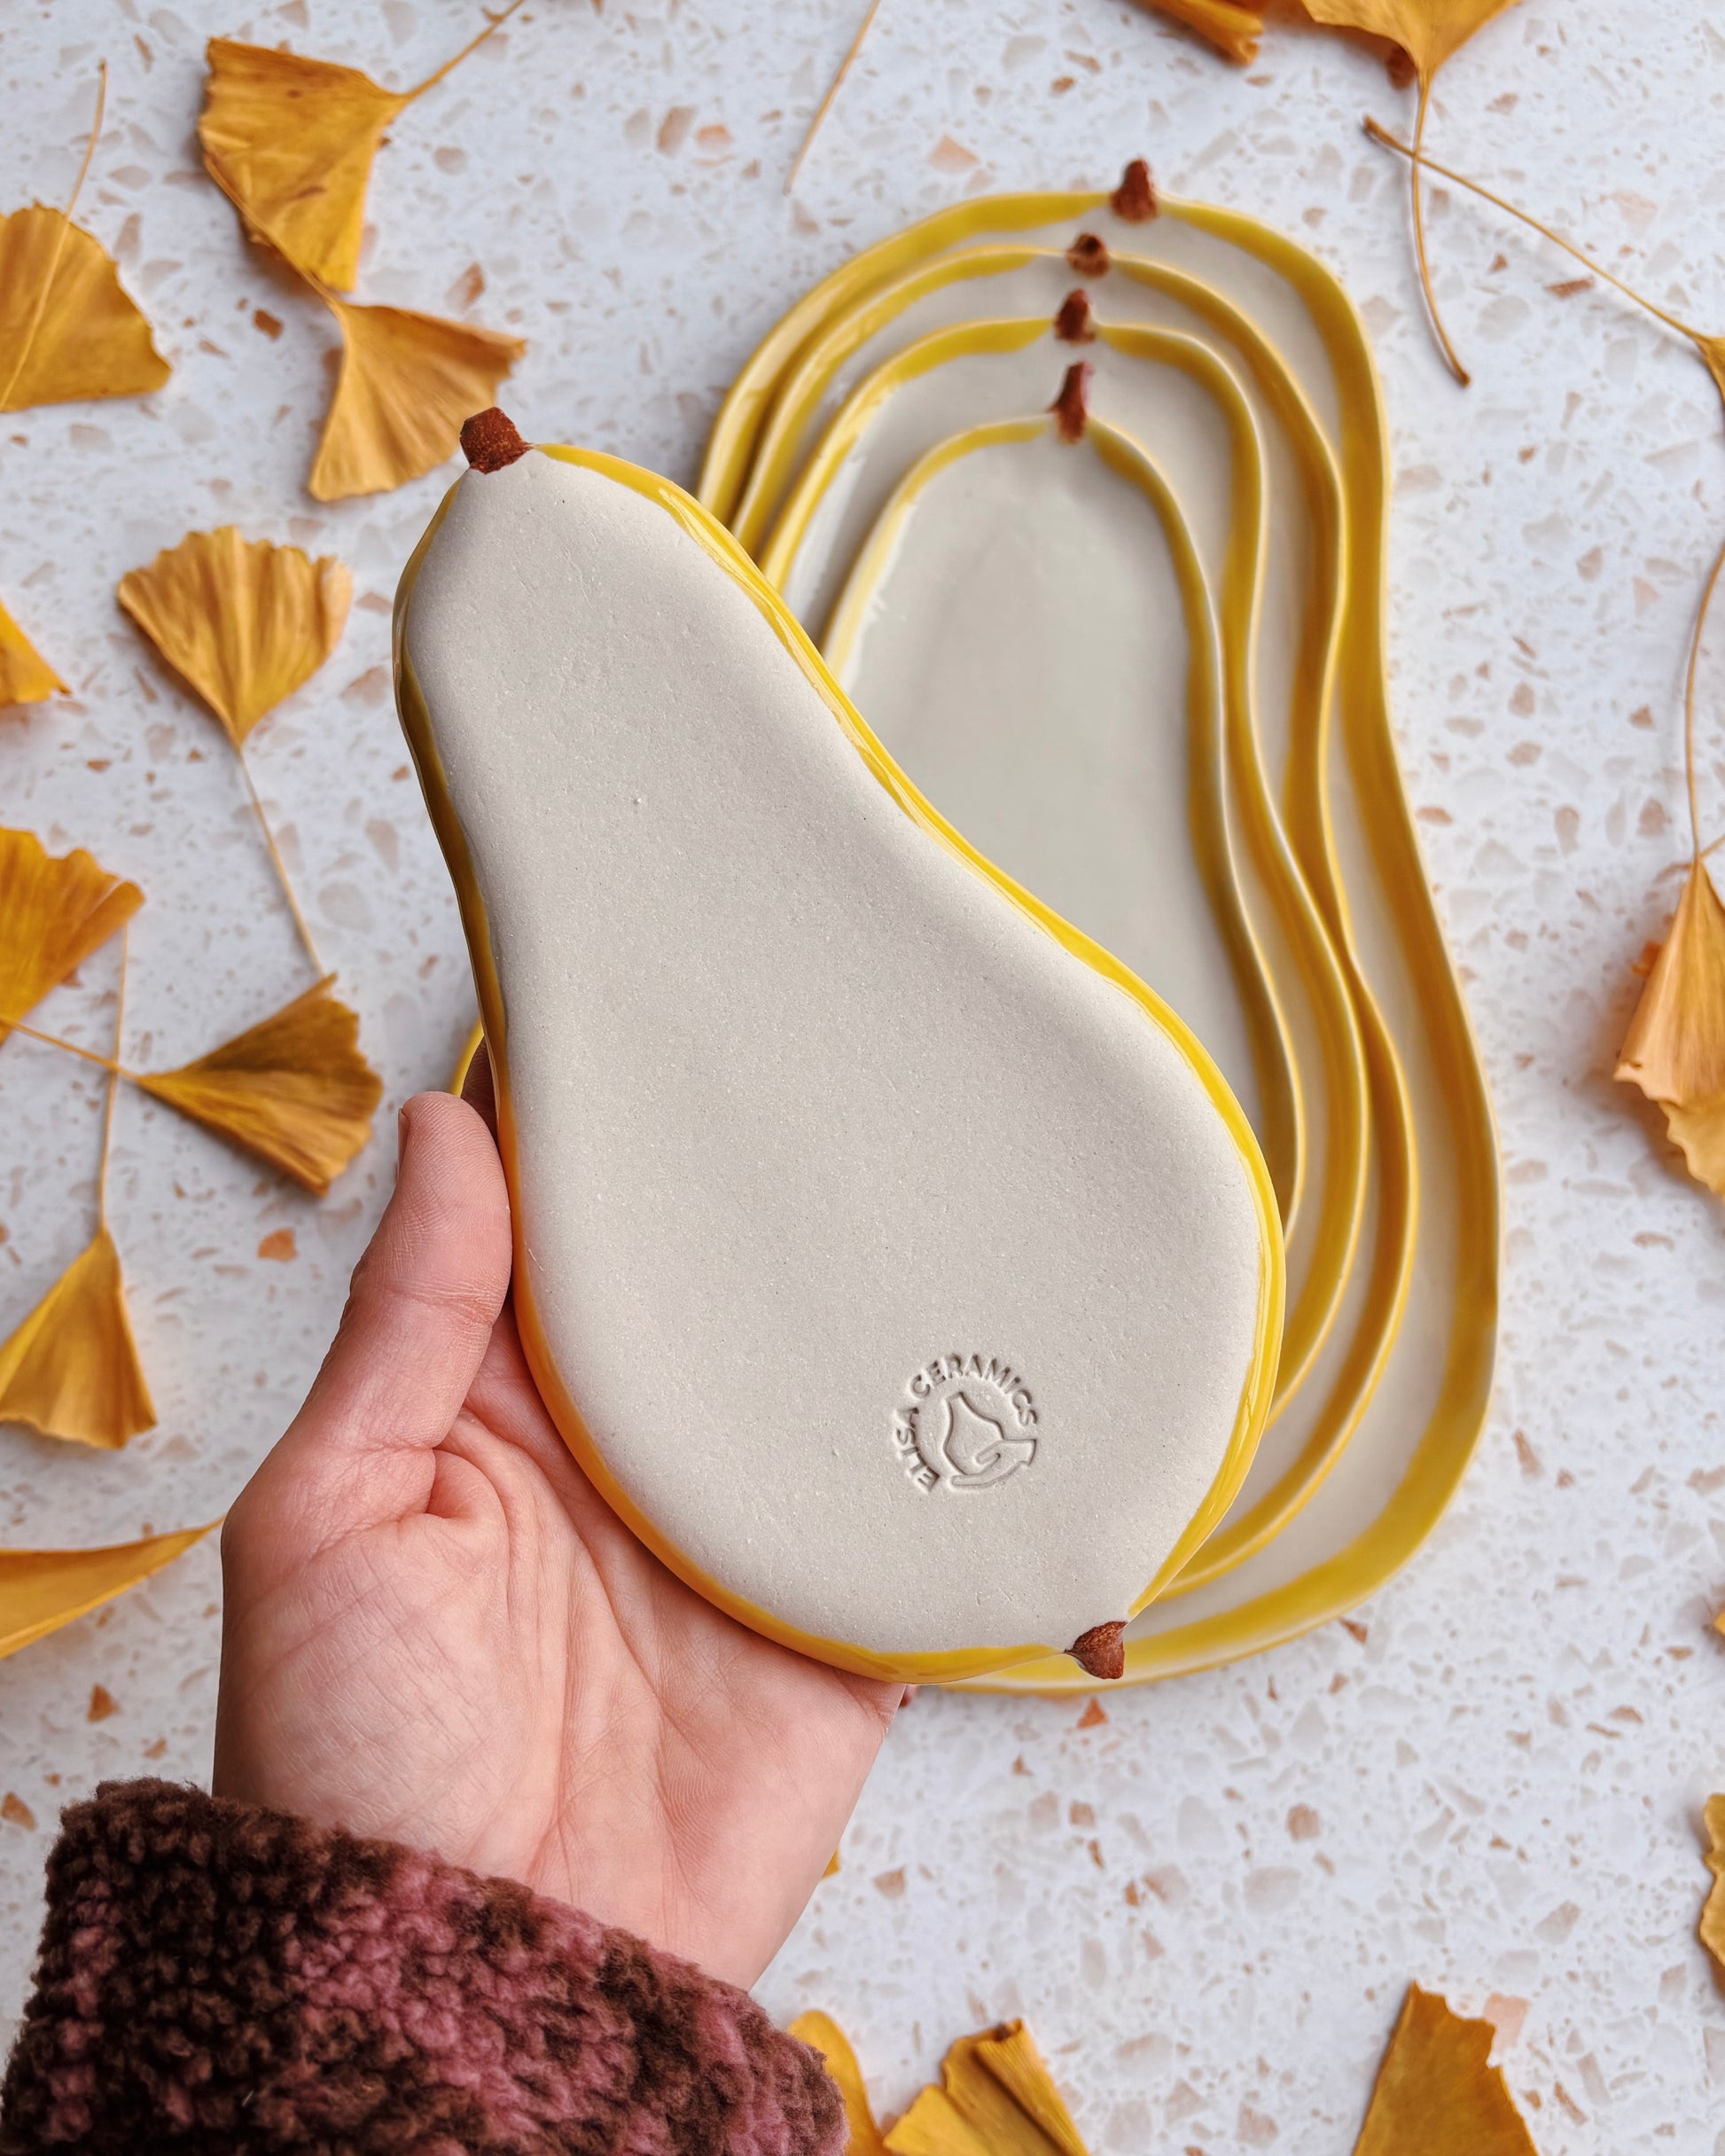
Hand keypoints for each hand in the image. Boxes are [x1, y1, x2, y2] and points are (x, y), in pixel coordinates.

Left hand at [213, 1063, 899, 1986]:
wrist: (480, 1983)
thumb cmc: (353, 1762)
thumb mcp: (333, 1516)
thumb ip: (412, 1323)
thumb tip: (444, 1125)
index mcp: (502, 1405)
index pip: (564, 1230)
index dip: (602, 1124)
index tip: (654, 1000)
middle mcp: (633, 1449)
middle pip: (715, 1285)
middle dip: (761, 1185)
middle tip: (832, 1042)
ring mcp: (742, 1531)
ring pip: (827, 1379)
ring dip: (878, 1297)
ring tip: (944, 1154)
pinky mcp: (838, 1621)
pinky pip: (915, 1516)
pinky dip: (967, 1452)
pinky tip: (1018, 1345)